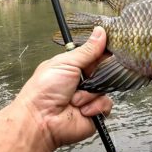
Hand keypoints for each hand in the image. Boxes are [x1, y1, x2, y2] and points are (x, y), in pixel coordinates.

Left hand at [15, 27, 112, 148]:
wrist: (41, 120)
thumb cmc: (44, 90)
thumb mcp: (66, 63)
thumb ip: (87, 50)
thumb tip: (100, 32)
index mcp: (75, 67)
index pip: (96, 55)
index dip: (103, 53)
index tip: (110, 50)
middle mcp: (84, 82)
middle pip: (105, 72)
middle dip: (98, 76)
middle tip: (87, 78)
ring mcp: (90, 98)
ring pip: (106, 90)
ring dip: (90, 95)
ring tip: (75, 100)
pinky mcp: (95, 113)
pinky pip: (106, 105)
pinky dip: (94, 107)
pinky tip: (82, 110)